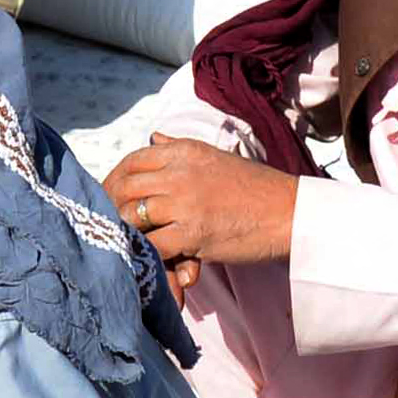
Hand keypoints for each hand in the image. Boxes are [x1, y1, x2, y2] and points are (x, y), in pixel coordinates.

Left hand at [101, 133, 297, 275]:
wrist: (289, 212)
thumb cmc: (255, 188)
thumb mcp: (214, 157)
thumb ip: (179, 148)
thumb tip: (152, 137)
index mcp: (184, 151)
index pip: (132, 161)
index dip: (114, 180)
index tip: (110, 197)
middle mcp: (179, 172)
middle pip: (124, 187)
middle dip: (110, 207)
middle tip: (108, 225)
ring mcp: (184, 203)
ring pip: (130, 216)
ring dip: (124, 232)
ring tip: (123, 243)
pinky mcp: (192, 233)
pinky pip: (152, 244)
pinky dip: (144, 253)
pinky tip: (145, 259)